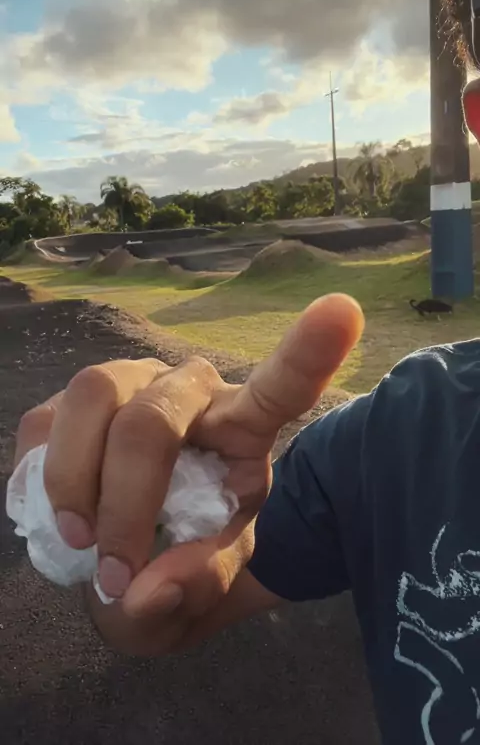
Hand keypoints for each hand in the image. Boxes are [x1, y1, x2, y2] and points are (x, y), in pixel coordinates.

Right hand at [14, 294, 363, 654]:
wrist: (123, 557)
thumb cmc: (176, 564)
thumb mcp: (196, 600)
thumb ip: (185, 596)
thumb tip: (144, 591)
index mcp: (243, 432)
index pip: (281, 388)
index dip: (307, 353)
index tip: (342, 311)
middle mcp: (192, 393)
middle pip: (154, 418)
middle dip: (125, 502)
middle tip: (114, 574)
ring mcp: (132, 385)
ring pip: (94, 394)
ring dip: (75, 479)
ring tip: (78, 541)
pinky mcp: (76, 399)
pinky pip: (46, 419)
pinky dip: (42, 474)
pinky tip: (59, 511)